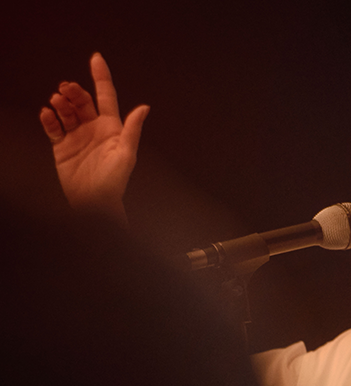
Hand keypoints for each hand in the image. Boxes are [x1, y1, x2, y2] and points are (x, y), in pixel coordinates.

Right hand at [40, 53, 148, 226]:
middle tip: (66, 89)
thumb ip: (133, 129)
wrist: (94, 202)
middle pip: (82, 101)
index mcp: (112, 127)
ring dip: (61, 103)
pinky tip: (47, 114)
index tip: (96, 58)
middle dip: (74, 91)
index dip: (101, 76)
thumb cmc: (114, 181)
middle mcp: (94, 128)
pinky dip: (48, 119)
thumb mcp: (127, 154)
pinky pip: (53, 127)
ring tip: (56, 101)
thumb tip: (144, 107)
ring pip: (66, 111)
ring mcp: (77, 136)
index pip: (106, 95)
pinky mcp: (62, 146)